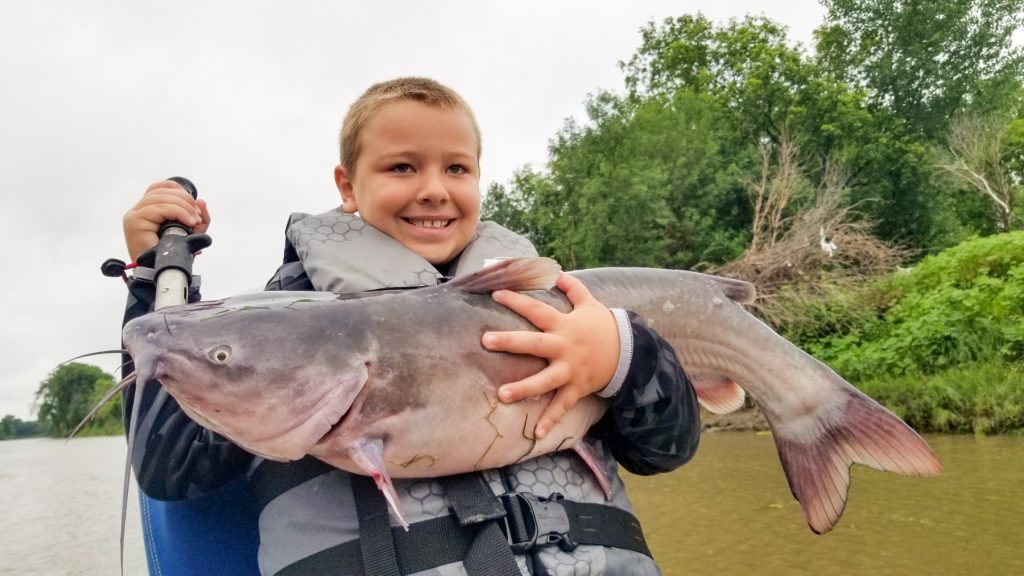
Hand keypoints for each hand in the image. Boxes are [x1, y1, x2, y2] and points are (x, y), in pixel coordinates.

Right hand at [123, 180, 209, 260]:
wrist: (160, 271)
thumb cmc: (171, 253)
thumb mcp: (191, 233)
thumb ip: (200, 218)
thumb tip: (202, 201)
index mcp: (147, 208)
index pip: (159, 187)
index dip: (177, 189)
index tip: (193, 203)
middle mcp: (138, 209)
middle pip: (162, 192)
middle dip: (185, 200)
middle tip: (197, 215)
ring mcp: (134, 215)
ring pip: (161, 198)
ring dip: (183, 207)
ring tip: (195, 220)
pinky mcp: (134, 221)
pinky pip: (159, 209)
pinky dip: (178, 213)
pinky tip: (189, 222)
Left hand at [481, 273, 618, 438]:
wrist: (629, 353)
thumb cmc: (603, 327)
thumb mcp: (590, 303)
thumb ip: (572, 288)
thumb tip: (557, 271)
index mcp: (564, 325)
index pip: (537, 310)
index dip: (517, 301)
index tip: (495, 294)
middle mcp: (564, 348)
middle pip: (535, 344)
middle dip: (510, 342)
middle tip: (486, 340)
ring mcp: (570, 370)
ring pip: (545, 381)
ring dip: (524, 388)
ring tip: (501, 395)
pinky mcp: (576, 388)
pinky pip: (562, 406)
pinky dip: (550, 420)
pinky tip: (536, 434)